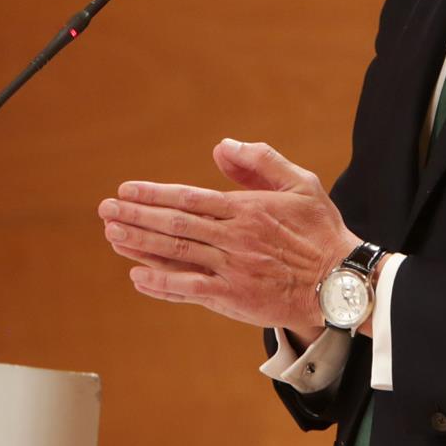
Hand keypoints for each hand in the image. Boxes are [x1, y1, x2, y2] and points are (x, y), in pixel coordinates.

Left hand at [98, 138, 359, 332]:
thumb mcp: (301, 183)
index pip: (189, 198)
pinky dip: (160, 283)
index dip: (153, 194)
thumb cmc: (320, 230)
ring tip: (112, 234)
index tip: (126, 190)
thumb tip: (222, 147)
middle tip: (106, 210)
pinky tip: (137, 276)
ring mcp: (230, 270)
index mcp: (246, 209)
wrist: (339, 282)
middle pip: (174, 225)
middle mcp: (233, 239)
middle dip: (136, 215)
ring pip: (175, 254)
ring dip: (140, 244)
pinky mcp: (232, 298)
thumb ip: (261, 161)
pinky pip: (188, 289)